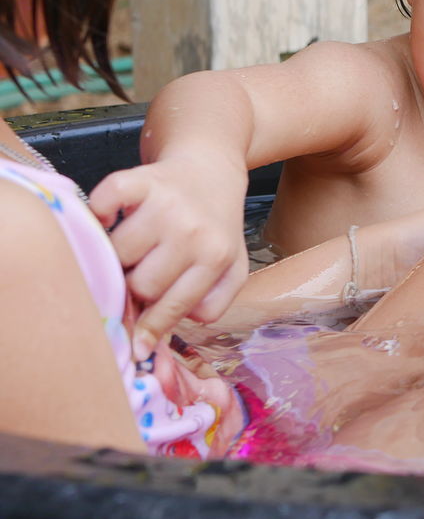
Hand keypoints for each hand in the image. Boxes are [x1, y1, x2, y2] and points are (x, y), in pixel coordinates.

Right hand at [89, 150, 249, 358]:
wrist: (210, 171)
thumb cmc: (216, 227)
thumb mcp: (230, 268)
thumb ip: (209, 304)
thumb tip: (159, 335)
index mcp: (216, 256)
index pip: (174, 305)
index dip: (150, 328)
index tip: (135, 347)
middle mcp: (192, 230)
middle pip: (140, 284)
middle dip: (137, 286)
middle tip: (142, 272)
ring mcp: (165, 203)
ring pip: (117, 254)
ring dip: (118, 255)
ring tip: (136, 247)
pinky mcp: (139, 179)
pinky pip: (102, 202)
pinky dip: (98, 212)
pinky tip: (111, 218)